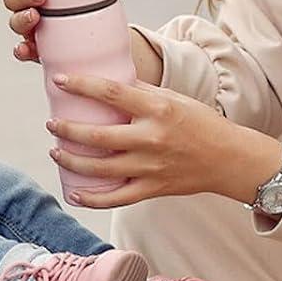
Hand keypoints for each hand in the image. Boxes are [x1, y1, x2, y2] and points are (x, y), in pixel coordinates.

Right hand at [3, 0, 163, 83]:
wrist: (96, 40)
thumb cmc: (87, 8)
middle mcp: (30, 6)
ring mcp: (31, 29)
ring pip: (16, 22)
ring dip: (21, 18)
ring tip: (35, 16)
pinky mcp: (36, 50)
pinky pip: (23, 51)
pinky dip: (22, 50)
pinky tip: (26, 49)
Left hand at [46, 72, 281, 208]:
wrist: (229, 159)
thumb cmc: (200, 124)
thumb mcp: (174, 98)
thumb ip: (141, 91)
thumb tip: (108, 81)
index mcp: (157, 109)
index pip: (112, 93)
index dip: (82, 86)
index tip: (60, 82)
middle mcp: (152, 138)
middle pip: (98, 135)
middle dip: (67, 130)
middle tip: (52, 124)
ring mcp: (151, 166)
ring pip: (100, 168)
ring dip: (71, 161)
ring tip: (56, 152)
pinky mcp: (153, 188)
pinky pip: (116, 198)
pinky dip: (92, 199)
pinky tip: (75, 193)